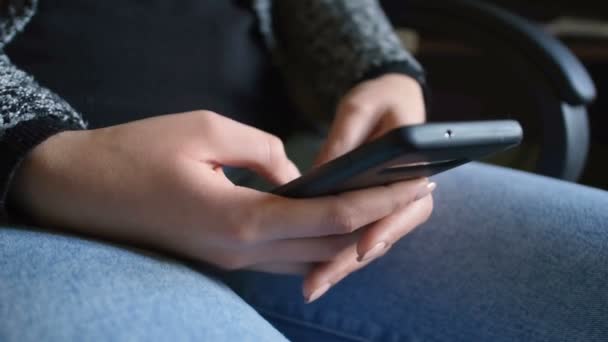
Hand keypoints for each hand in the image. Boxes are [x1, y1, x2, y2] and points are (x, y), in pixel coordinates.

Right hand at [10, 110, 431, 301]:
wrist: (82, 191)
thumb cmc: (137, 154)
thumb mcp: (205, 129)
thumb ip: (263, 151)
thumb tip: (294, 173)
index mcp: (241, 220)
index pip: (330, 217)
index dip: (376, 201)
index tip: (412, 184)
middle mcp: (242, 252)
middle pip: (329, 245)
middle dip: (376, 220)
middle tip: (412, 192)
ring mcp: (233, 261)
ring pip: (310, 257)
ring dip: (350, 234)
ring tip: (383, 205)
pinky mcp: (225, 257)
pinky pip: (285, 257)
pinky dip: (319, 242)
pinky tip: (336, 222)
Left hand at [304, 74, 433, 301]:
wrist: (394, 99)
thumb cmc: (379, 99)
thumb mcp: (359, 109)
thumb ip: (343, 142)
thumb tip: (321, 177)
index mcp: (420, 165)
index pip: (408, 205)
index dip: (385, 228)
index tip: (361, 248)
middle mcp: (411, 192)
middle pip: (387, 234)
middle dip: (351, 261)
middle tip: (316, 285)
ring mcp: (393, 205)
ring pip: (372, 242)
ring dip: (342, 266)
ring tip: (310, 288)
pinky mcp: (375, 209)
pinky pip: (360, 235)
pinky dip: (338, 254)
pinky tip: (311, 272)